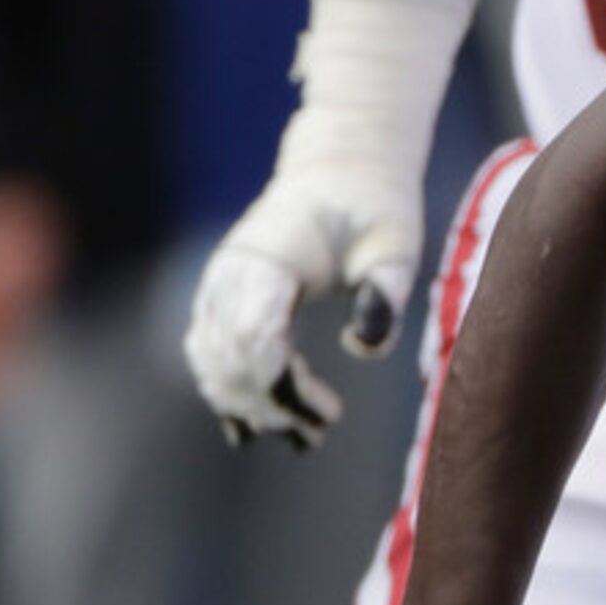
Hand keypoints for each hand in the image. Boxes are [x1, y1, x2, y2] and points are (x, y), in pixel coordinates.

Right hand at [185, 0, 470, 448]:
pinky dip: (227, 388)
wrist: (343, 170)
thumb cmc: (375, 208)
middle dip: (270, 405)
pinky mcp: (222, 294)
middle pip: (231, 357)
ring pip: (212, 359)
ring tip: (299, 435)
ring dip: (247, 404)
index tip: (325, 413)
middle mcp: (233, 270)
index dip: (282, 385)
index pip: (255, 334)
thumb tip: (363, 347)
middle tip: (317, 432)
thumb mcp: (396, 246)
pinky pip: (208, 350)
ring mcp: (220, 282)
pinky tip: (249, 427)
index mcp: (271, 255)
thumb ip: (385, 294)